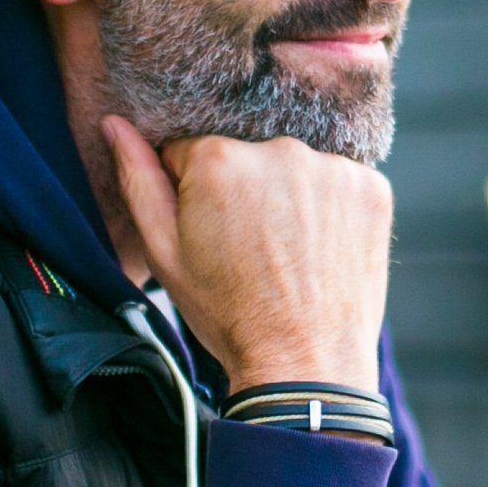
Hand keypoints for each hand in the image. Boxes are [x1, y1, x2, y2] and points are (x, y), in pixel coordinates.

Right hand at [103, 118, 391, 393]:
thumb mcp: (166, 252)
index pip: (193, 152)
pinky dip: (331, 207)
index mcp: (218, 159)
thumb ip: (138, 180)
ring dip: (290, 196)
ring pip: (295, 168)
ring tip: (289, 251)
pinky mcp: (372, 188)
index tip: (213, 234)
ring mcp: (332, 168)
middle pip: (248, 156)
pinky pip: (340, 181)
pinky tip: (321, 247)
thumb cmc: (228, 312)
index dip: (196, 195)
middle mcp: (280, 149)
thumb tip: (115, 124)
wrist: (305, 362)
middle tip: (253, 249)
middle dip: (246, 191)